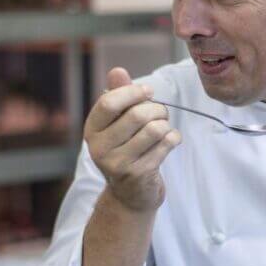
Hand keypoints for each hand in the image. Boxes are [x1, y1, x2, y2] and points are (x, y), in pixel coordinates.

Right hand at [84, 67, 180, 211]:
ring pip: (154, 129)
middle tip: (160, 114)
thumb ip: (118, 95)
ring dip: (166, 125)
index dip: (133, 92)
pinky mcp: (139, 174)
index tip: (147, 92)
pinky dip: (173, 138)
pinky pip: (166, 144)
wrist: (130, 194)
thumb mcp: (117, 123)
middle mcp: (100, 148)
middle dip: (156, 109)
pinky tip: (169, 142)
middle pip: (137, 115)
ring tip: (163, 129)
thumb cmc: (126, 150)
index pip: (109, 102)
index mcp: (92, 130)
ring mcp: (118, 163)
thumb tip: (117, 71)